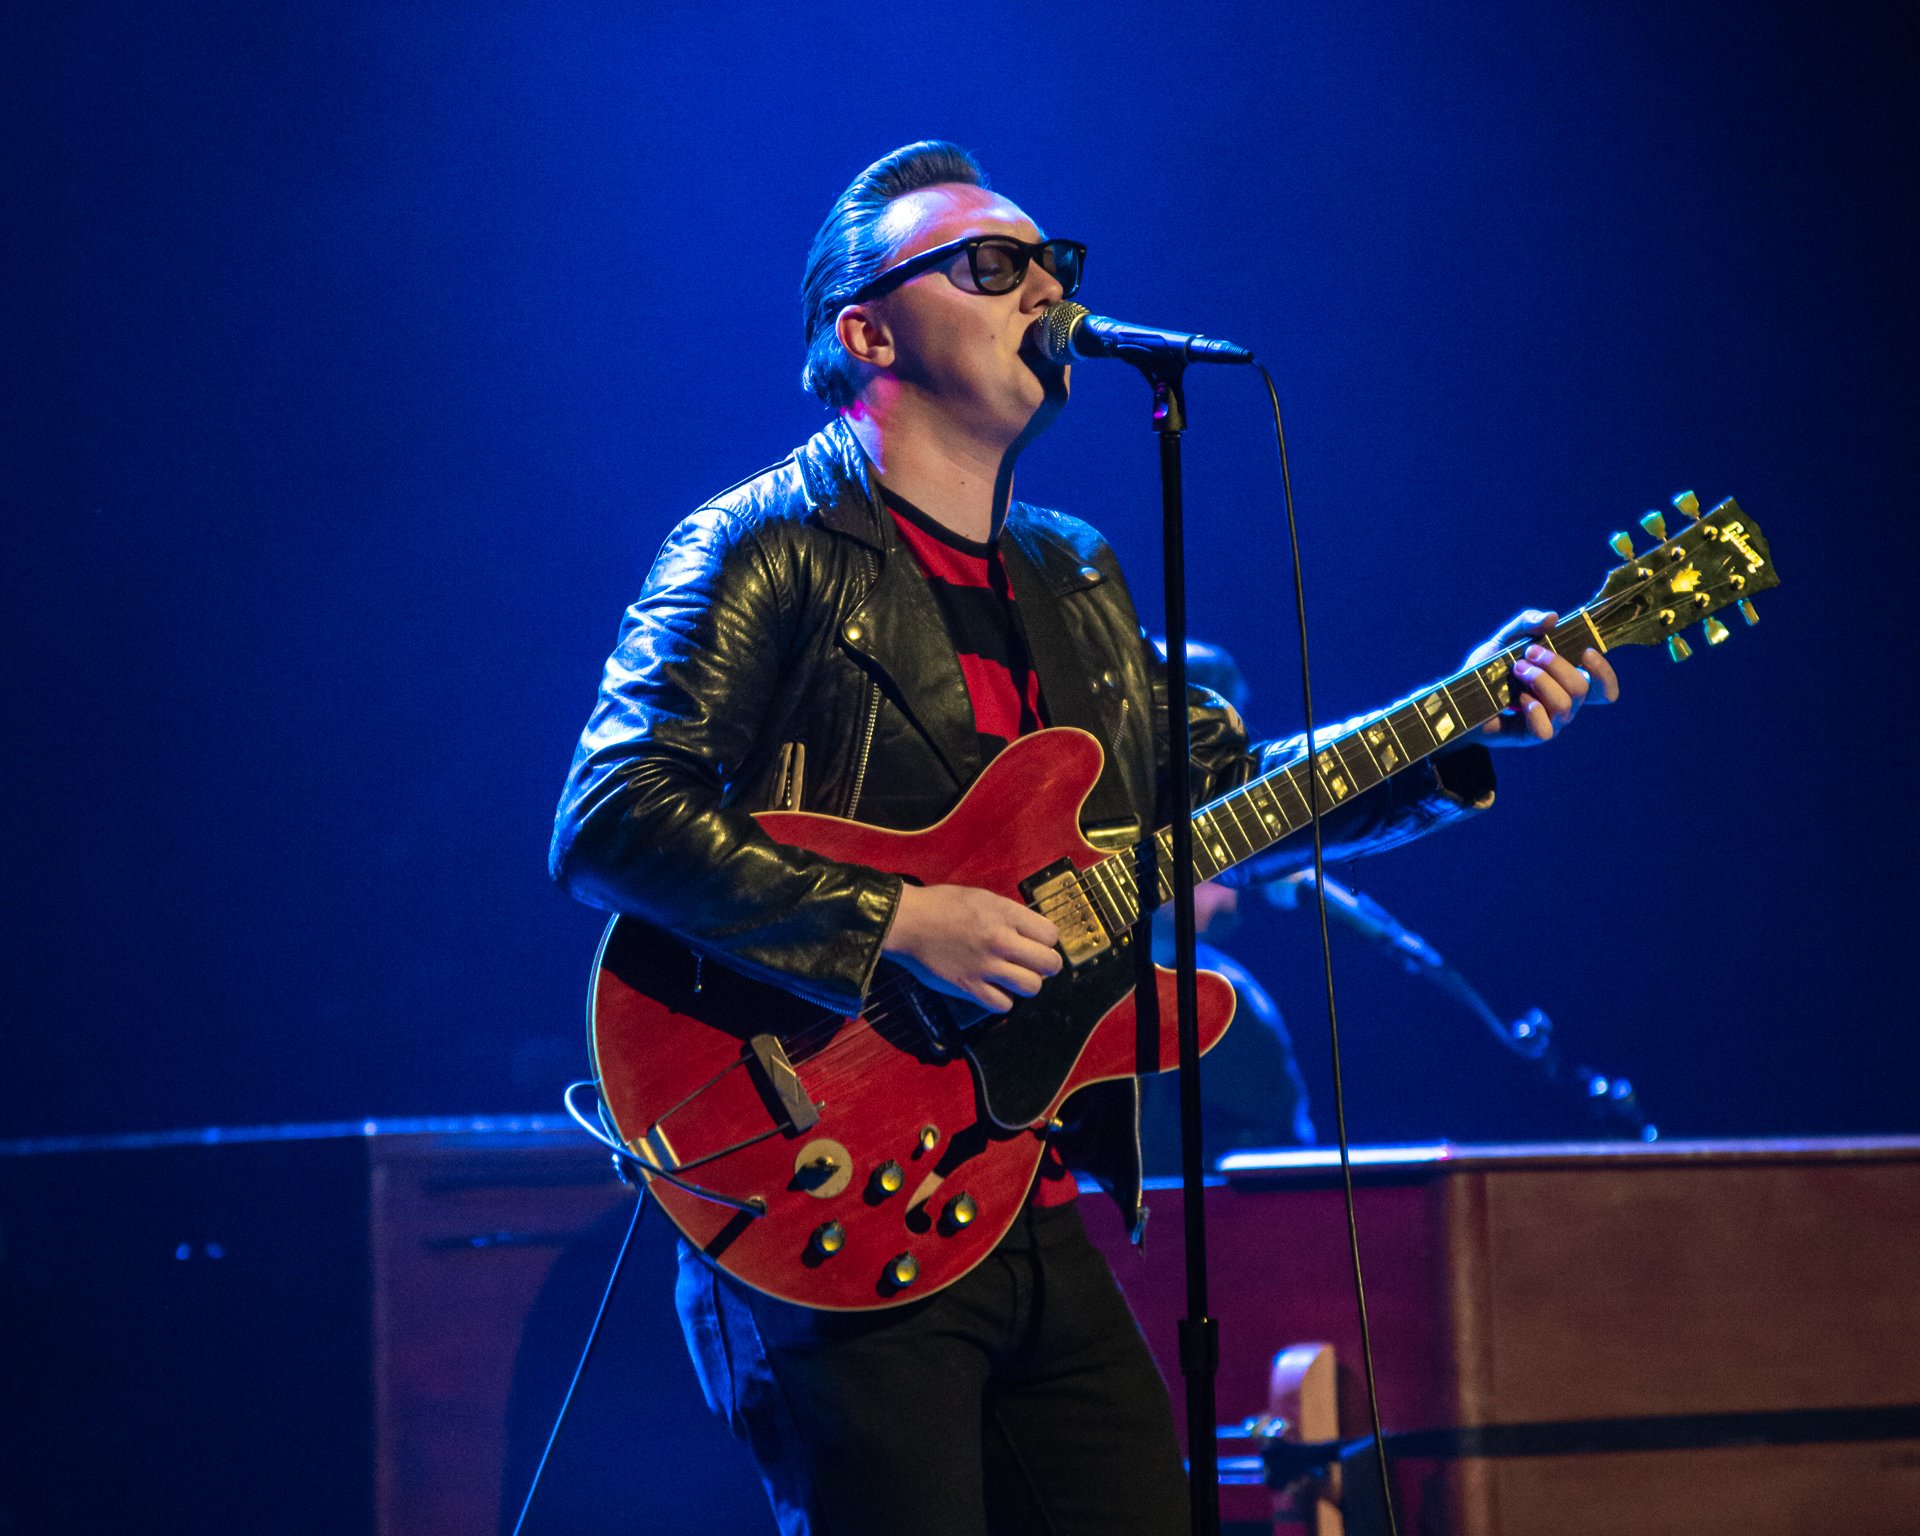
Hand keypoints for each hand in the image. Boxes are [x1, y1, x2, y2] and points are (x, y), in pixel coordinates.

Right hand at [882, 883, 1062, 1013]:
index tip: (1037, 942)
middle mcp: (1001, 940)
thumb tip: (1030, 932)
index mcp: (1005, 914)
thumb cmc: (942, 905)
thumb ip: (1009, 915)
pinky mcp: (970, 987)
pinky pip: (1003, 1004)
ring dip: (1026, 983)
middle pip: (1049, 963)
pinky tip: (995, 989)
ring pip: (1031, 987)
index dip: (1047, 940)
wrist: (907, 922)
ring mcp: (986, 966)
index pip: (1051, 935)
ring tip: (1015, 977)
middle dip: (1046, 964)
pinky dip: (1003, 999)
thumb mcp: (982, 897)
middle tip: (1035, 963)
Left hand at [1463, 609, 1619, 746]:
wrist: (1457, 698)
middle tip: (1528, 653)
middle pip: (1582, 688)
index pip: (1603, 688)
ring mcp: (1549, 722)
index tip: (1586, 652)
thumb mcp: (1503, 640)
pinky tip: (1518, 700)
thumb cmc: (1486, 671)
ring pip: (1566, 705)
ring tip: (1516, 670)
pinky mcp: (1531, 737)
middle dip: (1556, 665)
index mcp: (1565, 682)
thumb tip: (1553, 617)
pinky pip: (1546, 729)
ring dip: (1541, 681)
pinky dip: (1534, 709)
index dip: (1604, 673)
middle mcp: (1563, 704)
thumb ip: (1526, 624)